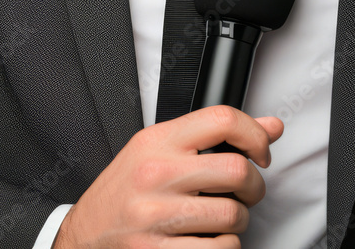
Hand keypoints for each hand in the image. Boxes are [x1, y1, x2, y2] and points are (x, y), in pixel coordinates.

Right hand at [52, 105, 283, 247]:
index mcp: (157, 141)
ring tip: (219, 219)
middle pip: (238, 171)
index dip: (255, 134)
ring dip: (237, 222)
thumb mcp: (160, 151)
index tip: (260, 151)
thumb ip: (213, 137)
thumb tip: (271, 127)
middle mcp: (156, 174)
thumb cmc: (124, 193)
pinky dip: (224, 248)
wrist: (83, 236)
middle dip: (254, 187)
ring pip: (234, 216)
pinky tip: (206, 240)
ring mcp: (155, 215)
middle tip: (245, 193)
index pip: (222, 119)